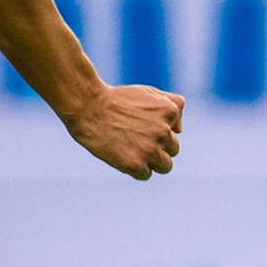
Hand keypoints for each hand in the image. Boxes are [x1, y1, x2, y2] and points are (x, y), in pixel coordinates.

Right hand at [66, 83, 182, 178]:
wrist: (87, 106)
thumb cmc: (115, 99)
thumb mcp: (147, 91)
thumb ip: (171, 104)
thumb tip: (179, 129)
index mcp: (170, 112)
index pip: (175, 132)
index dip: (157, 130)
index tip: (139, 124)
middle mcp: (164, 132)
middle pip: (173, 150)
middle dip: (156, 146)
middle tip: (133, 137)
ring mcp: (151, 149)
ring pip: (165, 166)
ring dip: (150, 161)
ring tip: (130, 149)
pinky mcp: (136, 165)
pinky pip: (145, 175)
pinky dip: (134, 168)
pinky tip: (120, 154)